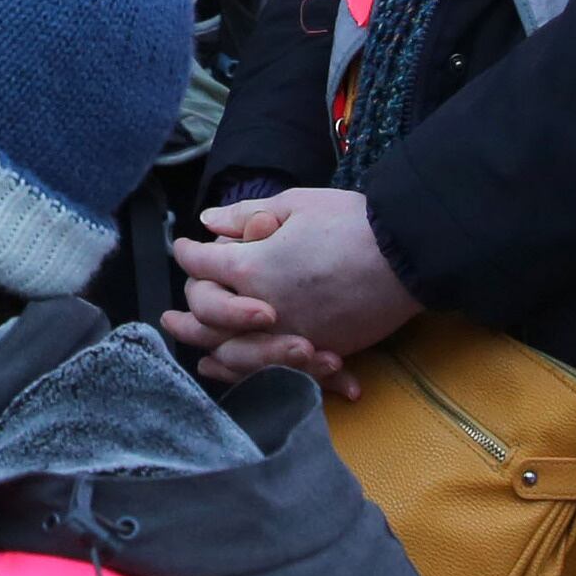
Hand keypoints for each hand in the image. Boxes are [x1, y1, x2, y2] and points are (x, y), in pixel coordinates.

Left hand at [163, 187, 417, 392]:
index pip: (202, 264)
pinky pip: (270, 370)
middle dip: (185, 312)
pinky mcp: (316, 351)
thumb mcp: (297, 203)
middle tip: (169, 316)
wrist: (407, 255)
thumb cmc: (352, 222)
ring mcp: (289, 334)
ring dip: (207, 350)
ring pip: (231, 352)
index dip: (189, 253)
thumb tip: (209, 222)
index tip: (186, 248)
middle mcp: (262, 307)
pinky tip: (234, 369)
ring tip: (194, 350)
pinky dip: (246, 372)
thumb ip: (247, 215)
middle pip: (206, 316)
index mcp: (252, 266)